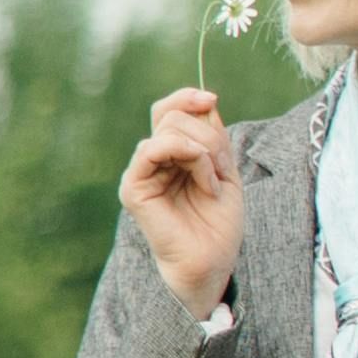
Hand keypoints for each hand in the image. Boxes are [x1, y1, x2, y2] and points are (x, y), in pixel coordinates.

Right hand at [122, 88, 246, 314]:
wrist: (212, 260)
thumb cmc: (219, 222)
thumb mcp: (224, 169)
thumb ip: (213, 136)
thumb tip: (206, 101)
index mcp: (172, 154)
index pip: (170, 110)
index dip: (188, 97)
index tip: (212, 99)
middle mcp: (153, 160)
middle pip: (173, 115)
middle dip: (209, 134)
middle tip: (223, 166)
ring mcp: (141, 172)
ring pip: (168, 129)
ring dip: (203, 149)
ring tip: (214, 180)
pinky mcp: (133, 187)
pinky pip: (151, 148)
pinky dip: (186, 153)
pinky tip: (203, 178)